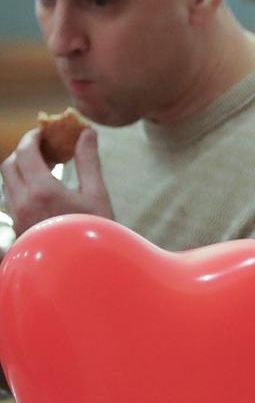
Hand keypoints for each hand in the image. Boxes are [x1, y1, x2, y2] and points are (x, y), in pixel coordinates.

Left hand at [0, 127, 114, 233]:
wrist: (84, 270)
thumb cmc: (95, 231)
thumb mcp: (97, 194)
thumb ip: (88, 161)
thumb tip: (87, 133)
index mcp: (41, 189)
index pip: (26, 152)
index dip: (33, 137)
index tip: (44, 131)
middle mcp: (22, 201)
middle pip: (10, 164)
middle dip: (24, 151)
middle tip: (43, 147)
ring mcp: (17, 215)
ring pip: (8, 182)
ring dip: (20, 169)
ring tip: (43, 168)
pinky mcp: (18, 227)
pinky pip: (12, 198)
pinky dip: (21, 185)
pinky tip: (41, 190)